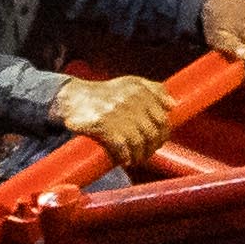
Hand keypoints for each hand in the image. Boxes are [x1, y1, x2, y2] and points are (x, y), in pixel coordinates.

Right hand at [48, 72, 184, 167]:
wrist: (73, 98)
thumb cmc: (106, 93)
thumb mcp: (130, 83)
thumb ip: (154, 90)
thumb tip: (172, 105)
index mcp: (139, 89)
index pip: (162, 117)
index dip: (163, 133)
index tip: (159, 140)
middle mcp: (129, 100)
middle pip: (152, 131)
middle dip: (153, 146)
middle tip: (148, 152)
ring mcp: (116, 113)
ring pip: (139, 141)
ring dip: (140, 155)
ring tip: (137, 159)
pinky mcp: (102, 125)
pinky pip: (121, 146)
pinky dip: (126, 156)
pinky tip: (126, 159)